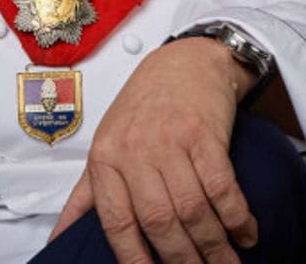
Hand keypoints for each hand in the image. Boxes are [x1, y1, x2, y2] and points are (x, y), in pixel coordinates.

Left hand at [50, 38, 257, 262]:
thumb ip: (87, 194)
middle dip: (183, 261)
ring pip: (193, 211)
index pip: (116, 221)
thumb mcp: (107, 143)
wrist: (185, 61)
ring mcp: (171, 140)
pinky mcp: (205, 134)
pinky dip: (237, 217)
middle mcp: (135, 150)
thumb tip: (59, 239)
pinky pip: (223, 188)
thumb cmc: (143, 107)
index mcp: (106, 157)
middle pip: (160, 222)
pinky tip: (246, 234)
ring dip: (215, 247)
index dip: (134, 259)